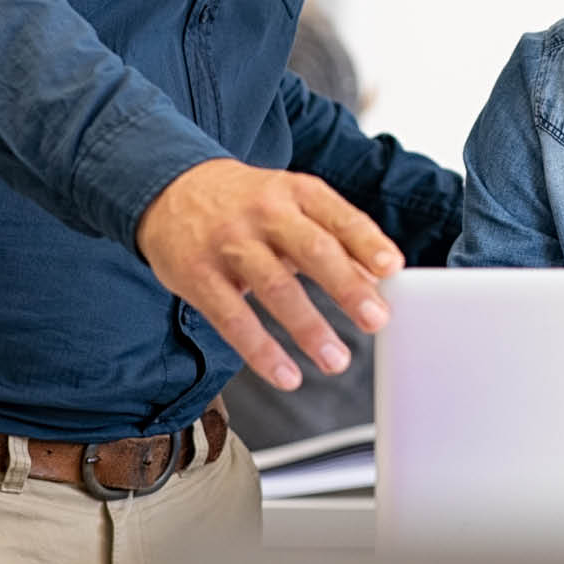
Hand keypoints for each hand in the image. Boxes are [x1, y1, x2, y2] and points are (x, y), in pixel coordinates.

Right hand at [136, 158, 402, 388]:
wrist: (170, 189)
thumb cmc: (246, 203)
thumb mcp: (292, 205)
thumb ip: (334, 239)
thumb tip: (377, 279)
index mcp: (294, 191)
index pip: (338, 215)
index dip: (367, 242)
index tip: (393, 268)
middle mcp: (264, 213)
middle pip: (311, 249)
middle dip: (347, 287)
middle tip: (377, 320)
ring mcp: (228, 243)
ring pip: (274, 287)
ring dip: (309, 328)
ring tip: (336, 360)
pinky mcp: (198, 275)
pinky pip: (233, 319)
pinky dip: (262, 351)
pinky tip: (287, 375)